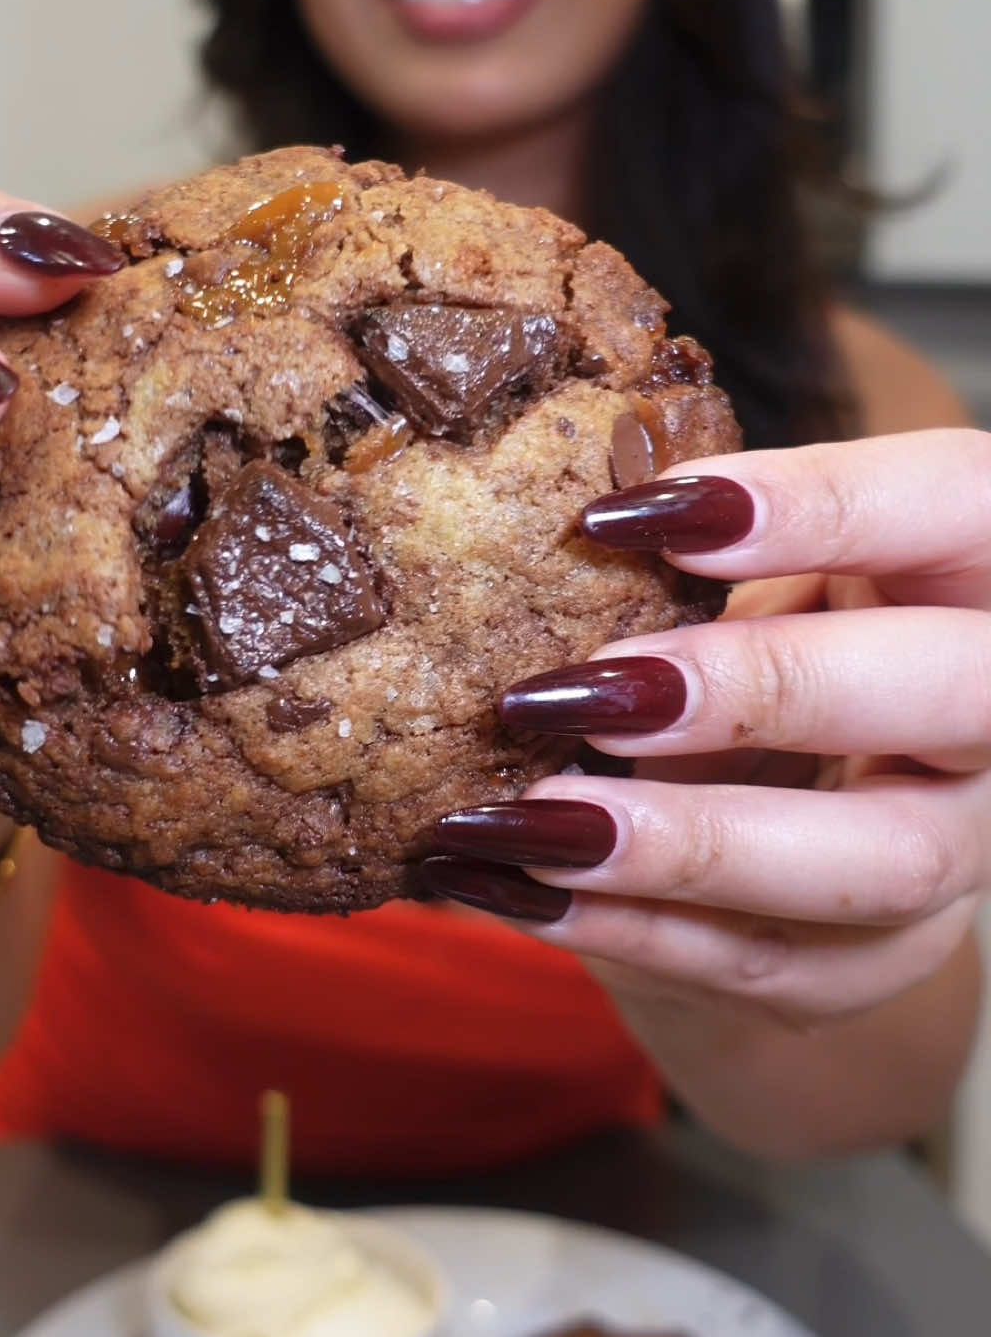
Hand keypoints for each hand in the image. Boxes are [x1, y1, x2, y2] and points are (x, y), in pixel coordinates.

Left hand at [427, 430, 990, 1027]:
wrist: (795, 798)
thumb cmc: (768, 631)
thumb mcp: (754, 566)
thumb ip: (700, 548)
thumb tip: (569, 529)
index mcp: (973, 559)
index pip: (951, 501)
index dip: (812, 502)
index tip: (633, 515)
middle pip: (954, 690)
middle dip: (764, 685)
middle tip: (591, 690)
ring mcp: (961, 843)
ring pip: (872, 860)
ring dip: (683, 843)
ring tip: (524, 816)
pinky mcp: (886, 956)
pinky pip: (775, 963)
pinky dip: (632, 928)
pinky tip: (517, 886)